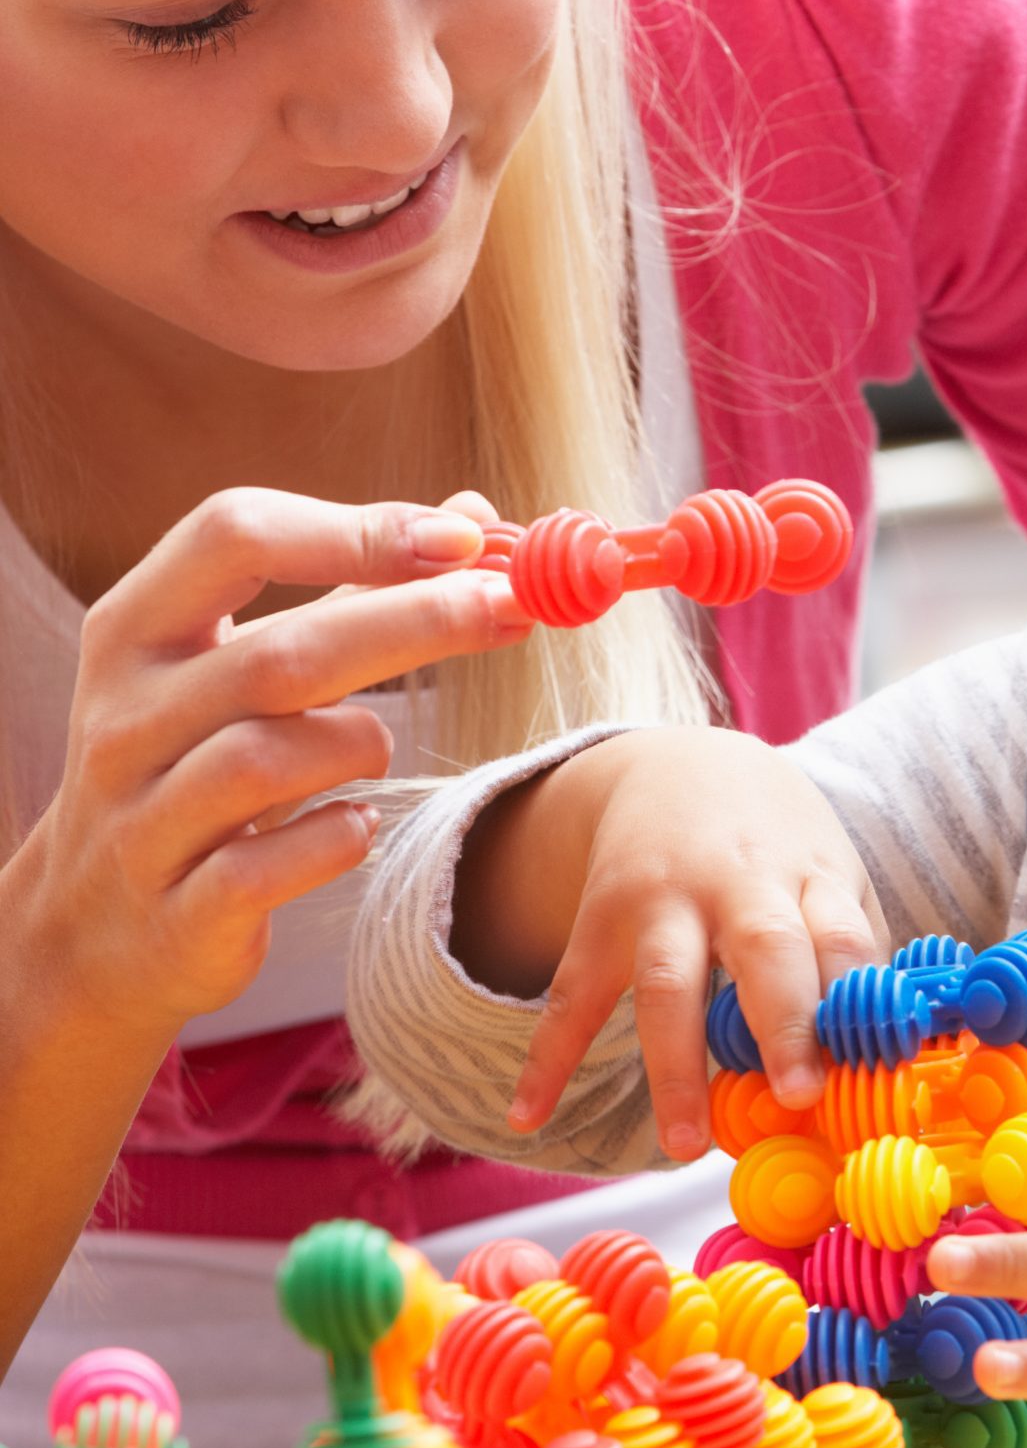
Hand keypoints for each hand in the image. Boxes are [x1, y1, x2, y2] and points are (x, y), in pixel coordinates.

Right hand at [6, 486, 530, 1040]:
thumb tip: (473, 518)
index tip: (463, 538)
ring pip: (267, 758)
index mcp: (136, 630)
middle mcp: (127, 718)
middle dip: (413, 623)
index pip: (234, 535)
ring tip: (373, 754)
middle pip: (279, 653)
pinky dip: (338, 838)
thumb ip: (351, 595)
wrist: (96, 930)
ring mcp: (143, 820)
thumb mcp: (238, 671)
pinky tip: (353, 828)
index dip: (355, 529)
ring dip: (359, 744)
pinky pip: (269, 865)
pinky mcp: (178, 914)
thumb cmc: (191, 772)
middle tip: (509, 608)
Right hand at [499, 731, 887, 1157]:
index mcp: (808, 875)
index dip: (856, 998)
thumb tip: (888, 1061)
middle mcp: (737, 883)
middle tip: (797, 1096)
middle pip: (763, 949)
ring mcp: (662, 902)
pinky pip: (572, 995)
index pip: (841, 937)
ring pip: (667, 984)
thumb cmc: (777, 845)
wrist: (681, 764)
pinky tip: (528, 1117)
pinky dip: (547, 1059)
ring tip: (687, 1144)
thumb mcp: (831, 875)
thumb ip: (856, 958)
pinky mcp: (599, 922)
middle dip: (783, 1022)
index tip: (866, 1065)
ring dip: (675, 1065)